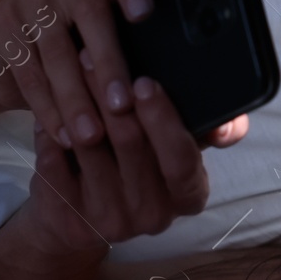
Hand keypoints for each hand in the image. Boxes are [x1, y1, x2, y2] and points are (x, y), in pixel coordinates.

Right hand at [0, 0, 252, 152]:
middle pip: (90, 7)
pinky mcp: (1, 23)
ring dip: (74, 93)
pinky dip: (44, 104)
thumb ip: (180, 101)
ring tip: (90, 136)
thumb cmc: (89, 79)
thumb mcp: (132, 84)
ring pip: (54, 43)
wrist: (7, 72)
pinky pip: (23, 65)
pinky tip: (60, 132)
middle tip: (122, 105)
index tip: (143, 15)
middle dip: (108, 59)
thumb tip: (231, 129)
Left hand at [18, 74, 229, 255]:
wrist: (80, 224)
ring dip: (78, 101)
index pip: (182, 158)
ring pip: (91, 146)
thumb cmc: (134, 171)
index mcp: (188, 194)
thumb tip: (232, 116)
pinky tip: (48, 107)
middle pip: (131, 143)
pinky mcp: (72, 222)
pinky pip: (55, 165)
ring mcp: (111, 222)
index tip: (145, 83)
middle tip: (95, 55)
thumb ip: (202, 129)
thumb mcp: (173, 152)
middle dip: (111, 92)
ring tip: (70, 68)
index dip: (163, 120)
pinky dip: (50, 131)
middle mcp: (154, 215)